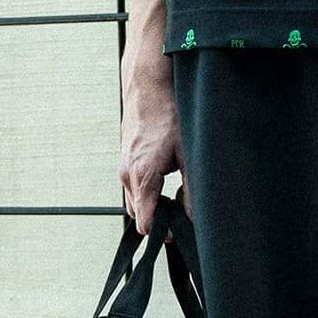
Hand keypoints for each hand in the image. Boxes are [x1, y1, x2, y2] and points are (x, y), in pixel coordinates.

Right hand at [118, 52, 192, 237]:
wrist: (147, 85)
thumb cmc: (168, 115)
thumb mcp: (188, 153)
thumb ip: (191, 189)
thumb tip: (194, 217)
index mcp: (141, 176)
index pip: (145, 222)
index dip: (164, 232)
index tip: (181, 231)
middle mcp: (127, 176)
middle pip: (140, 217)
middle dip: (160, 222)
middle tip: (184, 216)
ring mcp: (123, 169)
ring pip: (136, 204)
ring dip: (155, 208)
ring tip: (178, 199)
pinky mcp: (125, 163)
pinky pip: (135, 191)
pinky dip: (149, 196)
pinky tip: (168, 186)